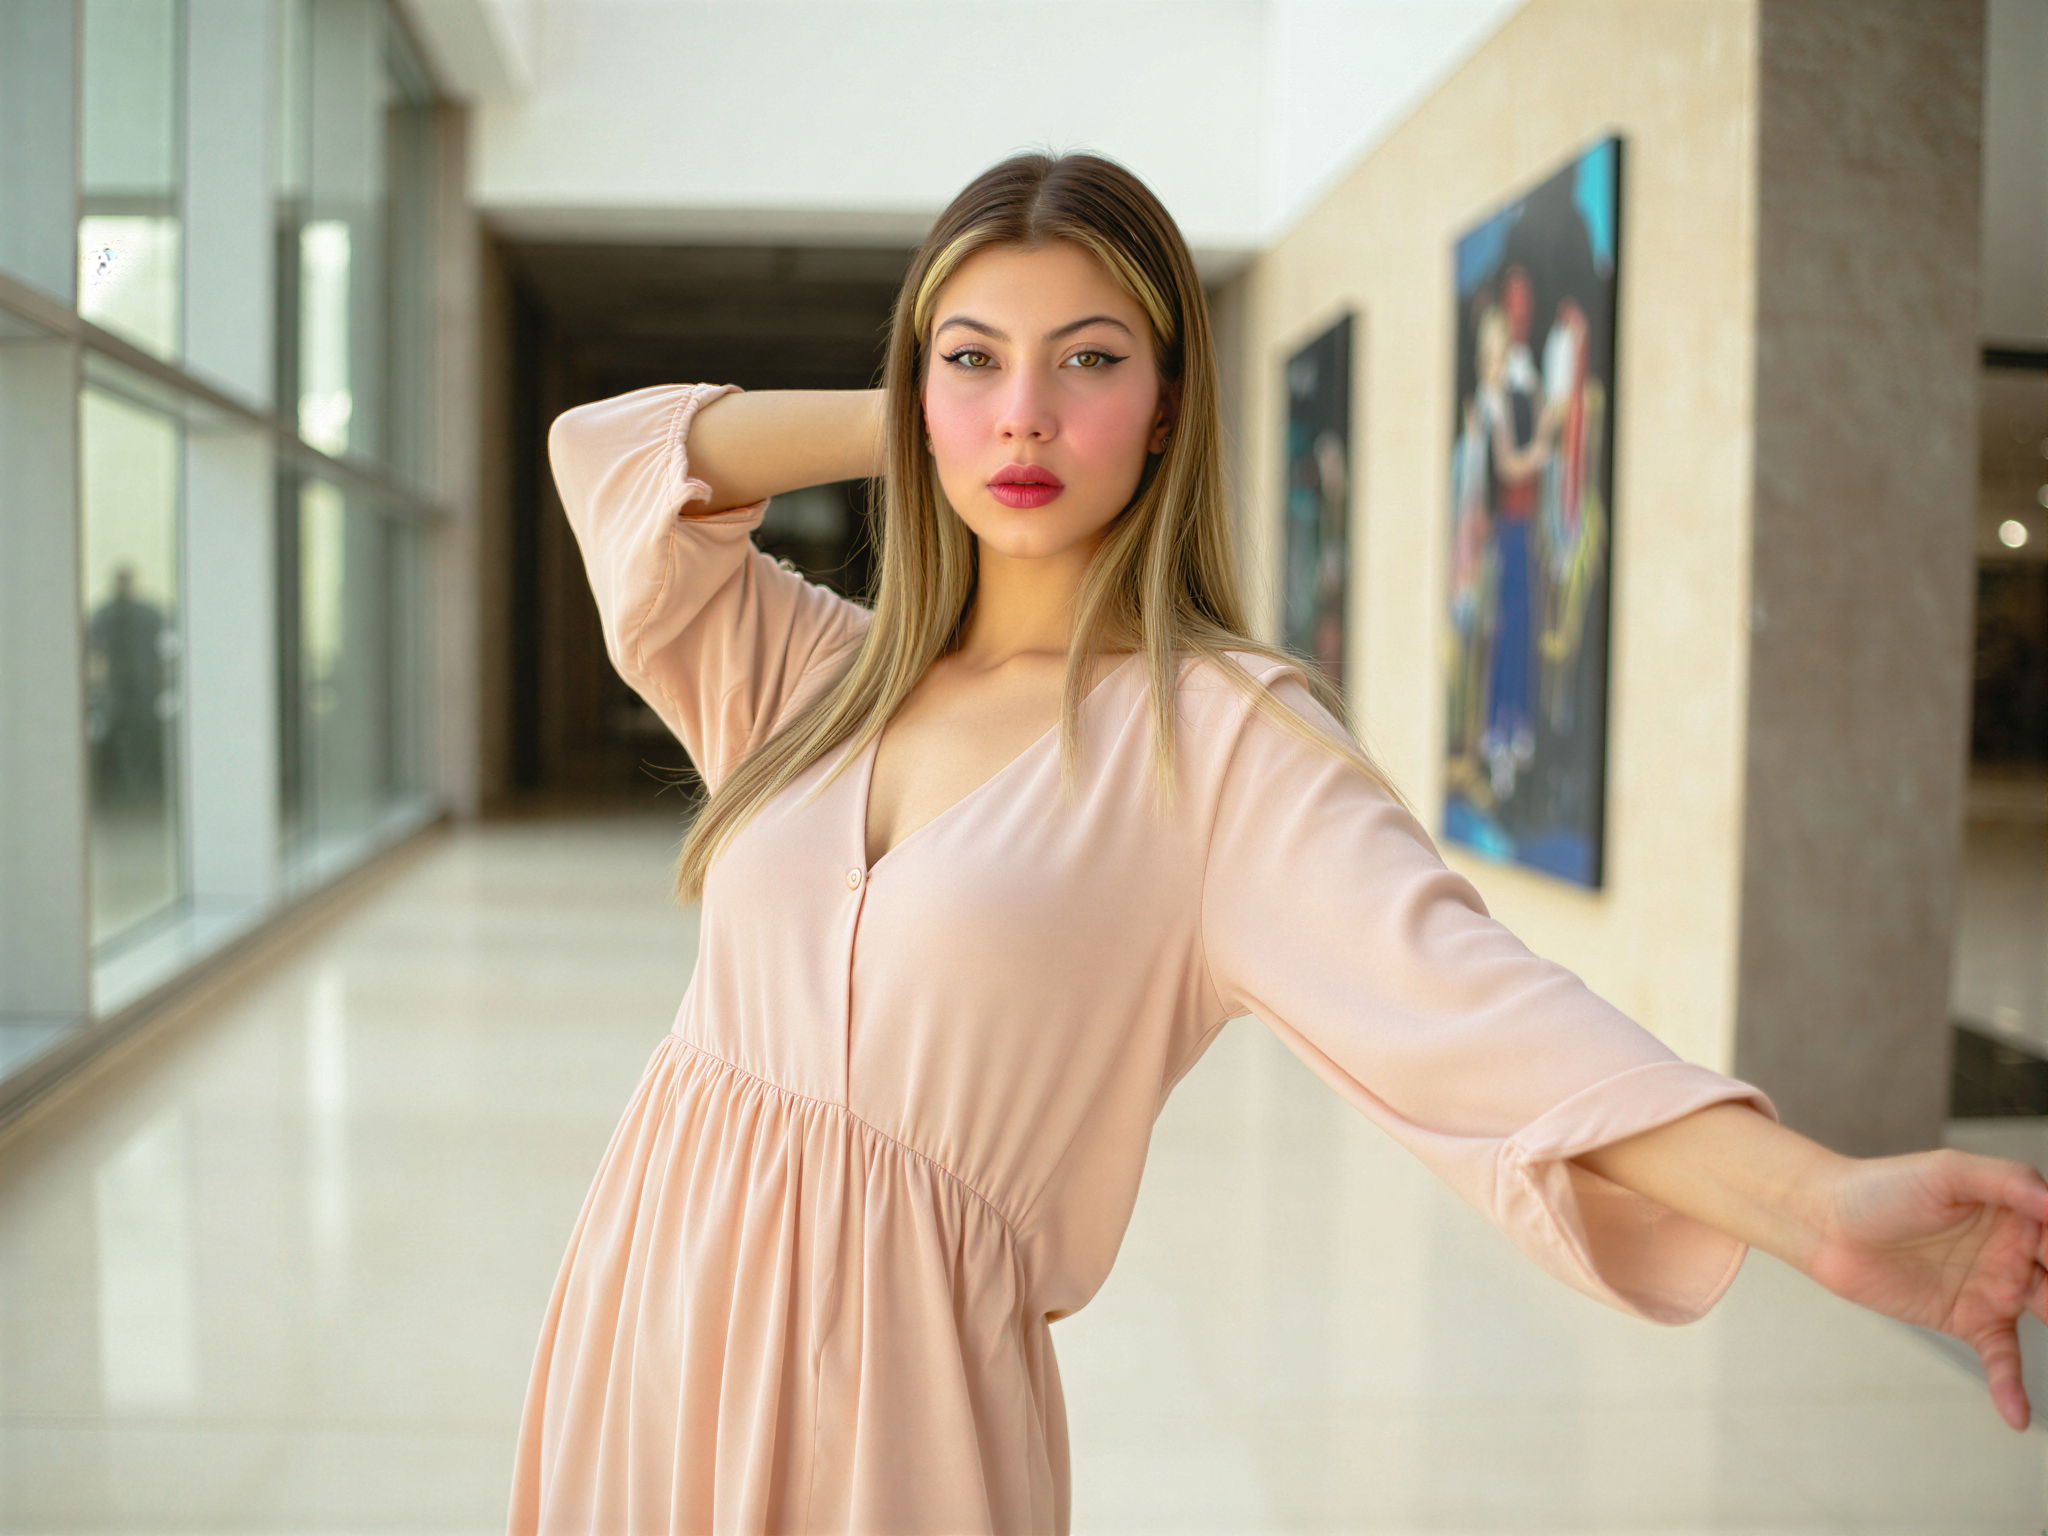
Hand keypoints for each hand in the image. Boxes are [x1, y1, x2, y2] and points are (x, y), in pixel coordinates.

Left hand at [1800, 1148, 2047, 1429]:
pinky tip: (2017, 1416)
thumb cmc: (1884, 1187)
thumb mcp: (1946, 1173)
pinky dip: (2013, 1388)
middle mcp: (2020, 1249)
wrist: (1826, 1223)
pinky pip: (2004, 1360)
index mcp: (2022, 1208)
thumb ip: (2006, 1182)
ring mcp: (1998, 1287)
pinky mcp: (1970, 1320)